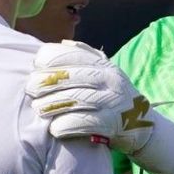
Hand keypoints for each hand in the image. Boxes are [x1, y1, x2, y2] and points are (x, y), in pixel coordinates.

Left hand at [26, 40, 173, 173]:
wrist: (143, 127)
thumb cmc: (114, 98)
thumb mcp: (105, 73)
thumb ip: (85, 58)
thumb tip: (61, 44)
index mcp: (104, 65)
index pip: (73, 54)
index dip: (51, 58)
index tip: (36, 64)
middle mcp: (110, 79)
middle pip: (71, 76)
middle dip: (46, 81)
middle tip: (30, 88)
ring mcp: (113, 101)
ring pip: (76, 99)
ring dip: (52, 104)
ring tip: (38, 109)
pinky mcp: (114, 123)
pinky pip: (86, 122)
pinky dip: (67, 125)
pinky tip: (55, 128)